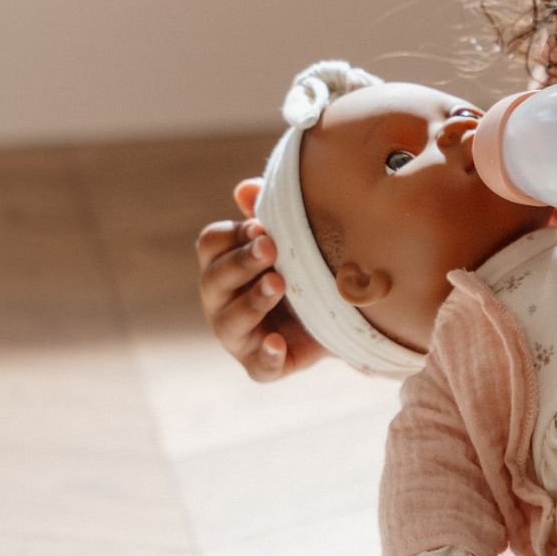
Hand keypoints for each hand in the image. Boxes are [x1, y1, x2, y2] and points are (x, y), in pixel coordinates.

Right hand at [195, 177, 326, 381]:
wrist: (345, 313)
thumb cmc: (308, 267)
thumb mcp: (297, 238)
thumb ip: (273, 213)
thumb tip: (245, 189)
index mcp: (225, 264)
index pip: (211, 244)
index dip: (233, 234)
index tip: (263, 227)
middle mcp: (222, 301)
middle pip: (214, 280)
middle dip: (241, 262)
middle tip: (270, 248)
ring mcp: (239, 337)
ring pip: (229, 322)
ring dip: (252, 302)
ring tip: (277, 284)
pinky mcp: (263, 365)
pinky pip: (259, 366)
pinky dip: (267, 355)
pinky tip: (278, 341)